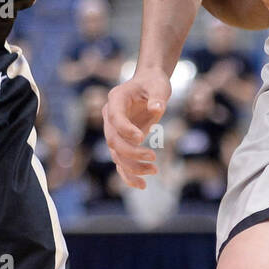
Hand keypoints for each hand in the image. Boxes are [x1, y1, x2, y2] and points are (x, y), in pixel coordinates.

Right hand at [102, 68, 169, 189]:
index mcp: (115, 99)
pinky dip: (129, 174)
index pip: (115, 118)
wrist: (148, 84)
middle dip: (131, 153)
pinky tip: (142, 185)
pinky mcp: (122, 142)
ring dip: (133, 166)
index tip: (142, 137)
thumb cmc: (153, 83)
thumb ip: (157, 97)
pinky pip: (120, 161)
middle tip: (153, 158)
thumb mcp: (159, 86)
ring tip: (154, 171)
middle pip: (113, 140)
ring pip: (116, 155)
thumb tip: (157, 109)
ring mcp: (114, 131)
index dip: (125, 129)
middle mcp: (109, 117)